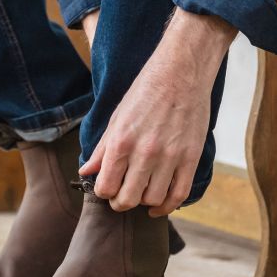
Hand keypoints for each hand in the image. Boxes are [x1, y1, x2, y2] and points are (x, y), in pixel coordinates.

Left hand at [78, 7, 235, 216]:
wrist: (181, 70)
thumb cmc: (146, 90)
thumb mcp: (118, 116)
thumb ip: (102, 148)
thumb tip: (85, 171)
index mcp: (122, 141)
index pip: (106, 188)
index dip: (103, 192)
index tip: (107, 187)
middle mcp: (145, 152)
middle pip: (128, 200)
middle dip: (121, 202)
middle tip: (122, 195)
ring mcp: (170, 157)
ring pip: (153, 200)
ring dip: (144, 202)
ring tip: (141, 191)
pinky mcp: (190, 157)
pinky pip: (179, 194)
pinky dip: (168, 205)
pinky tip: (159, 203)